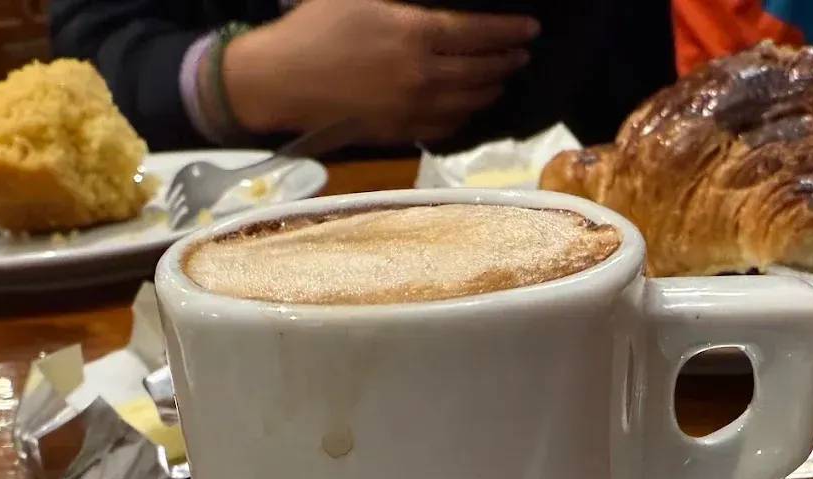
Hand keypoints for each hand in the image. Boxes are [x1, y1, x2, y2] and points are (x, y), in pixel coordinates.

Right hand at [222, 0, 538, 144]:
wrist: (282, 79)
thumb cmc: (315, 26)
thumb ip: (408, 0)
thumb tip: (435, 6)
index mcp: (417, 34)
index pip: (480, 34)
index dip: (509, 32)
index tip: (530, 29)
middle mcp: (424, 75)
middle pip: (482, 72)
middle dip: (507, 62)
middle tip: (521, 55)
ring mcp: (413, 108)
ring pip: (469, 103)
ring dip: (492, 90)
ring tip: (503, 80)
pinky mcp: (400, 131)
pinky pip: (445, 127)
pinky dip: (465, 117)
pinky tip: (470, 108)